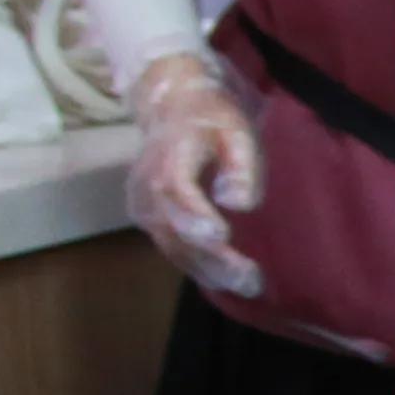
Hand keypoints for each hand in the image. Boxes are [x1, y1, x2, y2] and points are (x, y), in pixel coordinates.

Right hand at [125, 51, 266, 298]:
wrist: (172, 109)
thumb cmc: (212, 120)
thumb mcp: (236, 130)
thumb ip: (241, 165)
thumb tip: (239, 204)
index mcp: (168, 158)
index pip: (175, 191)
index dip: (195, 216)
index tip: (221, 238)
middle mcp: (146, 187)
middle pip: (174, 229)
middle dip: (212, 259)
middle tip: (250, 280)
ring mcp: (143, 206)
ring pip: (171, 246)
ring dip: (207, 270)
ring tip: (247, 285)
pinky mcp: (148, 219)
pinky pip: (171, 247)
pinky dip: (198, 265)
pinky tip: (226, 280)